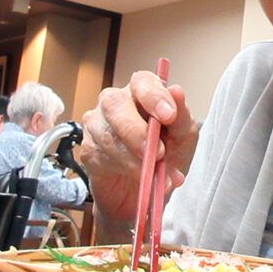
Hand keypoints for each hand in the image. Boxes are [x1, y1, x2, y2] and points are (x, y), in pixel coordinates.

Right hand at [79, 70, 198, 238]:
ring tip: (153, 171)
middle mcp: (116, 102)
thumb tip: (176, 92)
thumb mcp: (183, 137)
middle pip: (115, 103)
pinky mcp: (89, 148)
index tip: (168, 115)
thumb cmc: (166, 155)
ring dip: (134, 158)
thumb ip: (181, 117)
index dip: (153, 96)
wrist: (148, 190)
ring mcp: (98, 124)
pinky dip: (124, 169)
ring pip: (108, 134)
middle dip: (137, 130)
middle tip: (158, 153)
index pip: (141, 81)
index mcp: (142, 93)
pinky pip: (101, 155)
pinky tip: (137, 175)